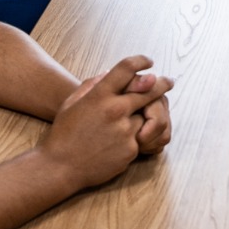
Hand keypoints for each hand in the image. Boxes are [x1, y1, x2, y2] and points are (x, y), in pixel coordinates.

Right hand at [41, 56, 174, 189]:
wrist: (60, 167)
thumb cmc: (64, 133)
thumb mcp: (72, 102)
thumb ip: (93, 84)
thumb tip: (110, 72)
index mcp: (99, 95)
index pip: (126, 68)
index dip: (141, 61)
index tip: (149, 61)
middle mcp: (115, 110)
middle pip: (149, 90)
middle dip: (162, 84)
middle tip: (169, 81)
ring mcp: (125, 131)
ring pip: (147, 115)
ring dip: (146, 114)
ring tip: (143, 115)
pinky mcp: (130, 149)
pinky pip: (141, 136)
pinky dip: (136, 136)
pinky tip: (123, 140)